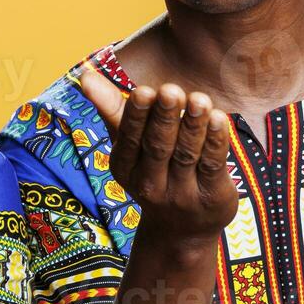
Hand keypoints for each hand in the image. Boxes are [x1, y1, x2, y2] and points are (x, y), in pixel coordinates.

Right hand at [78, 69, 237, 244]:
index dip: (137, 115)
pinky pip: (212, 165)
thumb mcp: (129, 143)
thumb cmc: (153, 168)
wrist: (183, 227)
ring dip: (192, 125)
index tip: (144, 90)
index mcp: (125, 167)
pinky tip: (219, 118)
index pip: (130, 139)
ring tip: (199, 99)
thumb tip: (84, 75)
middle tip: (170, 90)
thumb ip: (111, 108)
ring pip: (185, 154)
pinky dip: (215, 141)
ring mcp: (181, 193)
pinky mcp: (211, 196)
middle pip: (157, 146)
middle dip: (164, 118)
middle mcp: (150, 183)